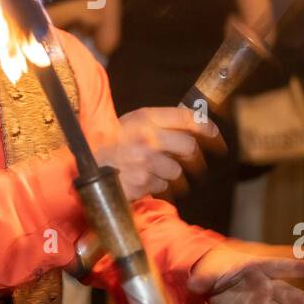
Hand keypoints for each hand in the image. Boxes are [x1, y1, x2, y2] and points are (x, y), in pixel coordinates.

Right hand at [96, 107, 220, 202]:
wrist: (88, 165)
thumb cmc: (112, 142)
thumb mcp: (134, 122)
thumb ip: (161, 123)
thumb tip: (195, 128)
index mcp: (146, 118)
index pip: (187, 118)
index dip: (206, 127)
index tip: (215, 134)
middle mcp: (148, 139)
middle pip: (189, 148)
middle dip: (192, 156)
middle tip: (191, 159)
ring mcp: (146, 162)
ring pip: (177, 171)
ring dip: (171, 173)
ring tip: (154, 169)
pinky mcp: (143, 183)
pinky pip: (163, 185)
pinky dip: (157, 184)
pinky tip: (144, 178)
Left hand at [187, 241, 303, 303]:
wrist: (209, 280)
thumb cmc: (212, 267)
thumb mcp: (206, 270)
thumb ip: (203, 278)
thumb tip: (194, 284)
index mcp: (255, 267)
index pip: (280, 266)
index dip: (298, 266)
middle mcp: (263, 285)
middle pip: (288, 293)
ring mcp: (262, 301)